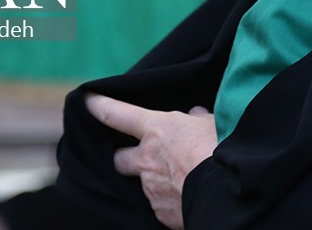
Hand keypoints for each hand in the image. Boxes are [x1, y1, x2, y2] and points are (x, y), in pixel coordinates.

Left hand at [85, 93, 217, 229]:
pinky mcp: (159, 211)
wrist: (225, 190)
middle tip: (140, 156)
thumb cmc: (220, 149)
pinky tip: (186, 193)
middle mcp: (146, 159)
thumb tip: (195, 115)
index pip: (117, 114)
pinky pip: (159, 202)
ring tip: (180, 177)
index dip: (99, 105)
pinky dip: (169, 198)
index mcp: (156, 129)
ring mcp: (150, 187)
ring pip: (143, 182)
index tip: (87, 100)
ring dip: (156, 178)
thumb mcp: (211, 124)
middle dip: (125, 157)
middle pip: (118, 158)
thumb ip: (197, 119)